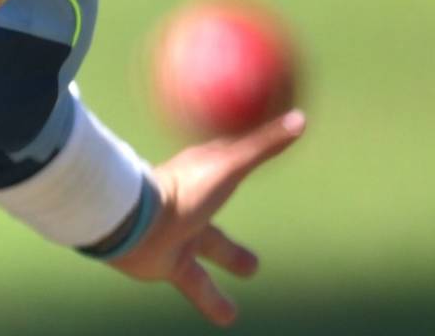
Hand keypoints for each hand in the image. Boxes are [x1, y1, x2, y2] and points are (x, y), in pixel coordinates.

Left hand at [108, 109, 306, 325]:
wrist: (132, 223)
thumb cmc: (180, 189)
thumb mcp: (229, 165)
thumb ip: (263, 144)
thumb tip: (301, 118)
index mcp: (201, 175)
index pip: (225, 164)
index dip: (240, 159)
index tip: (254, 155)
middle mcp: (190, 205)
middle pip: (219, 207)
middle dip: (236, 207)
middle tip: (257, 229)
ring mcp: (179, 236)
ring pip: (210, 254)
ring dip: (229, 263)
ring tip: (248, 278)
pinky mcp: (168, 266)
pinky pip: (199, 288)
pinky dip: (214, 301)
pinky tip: (228, 318)